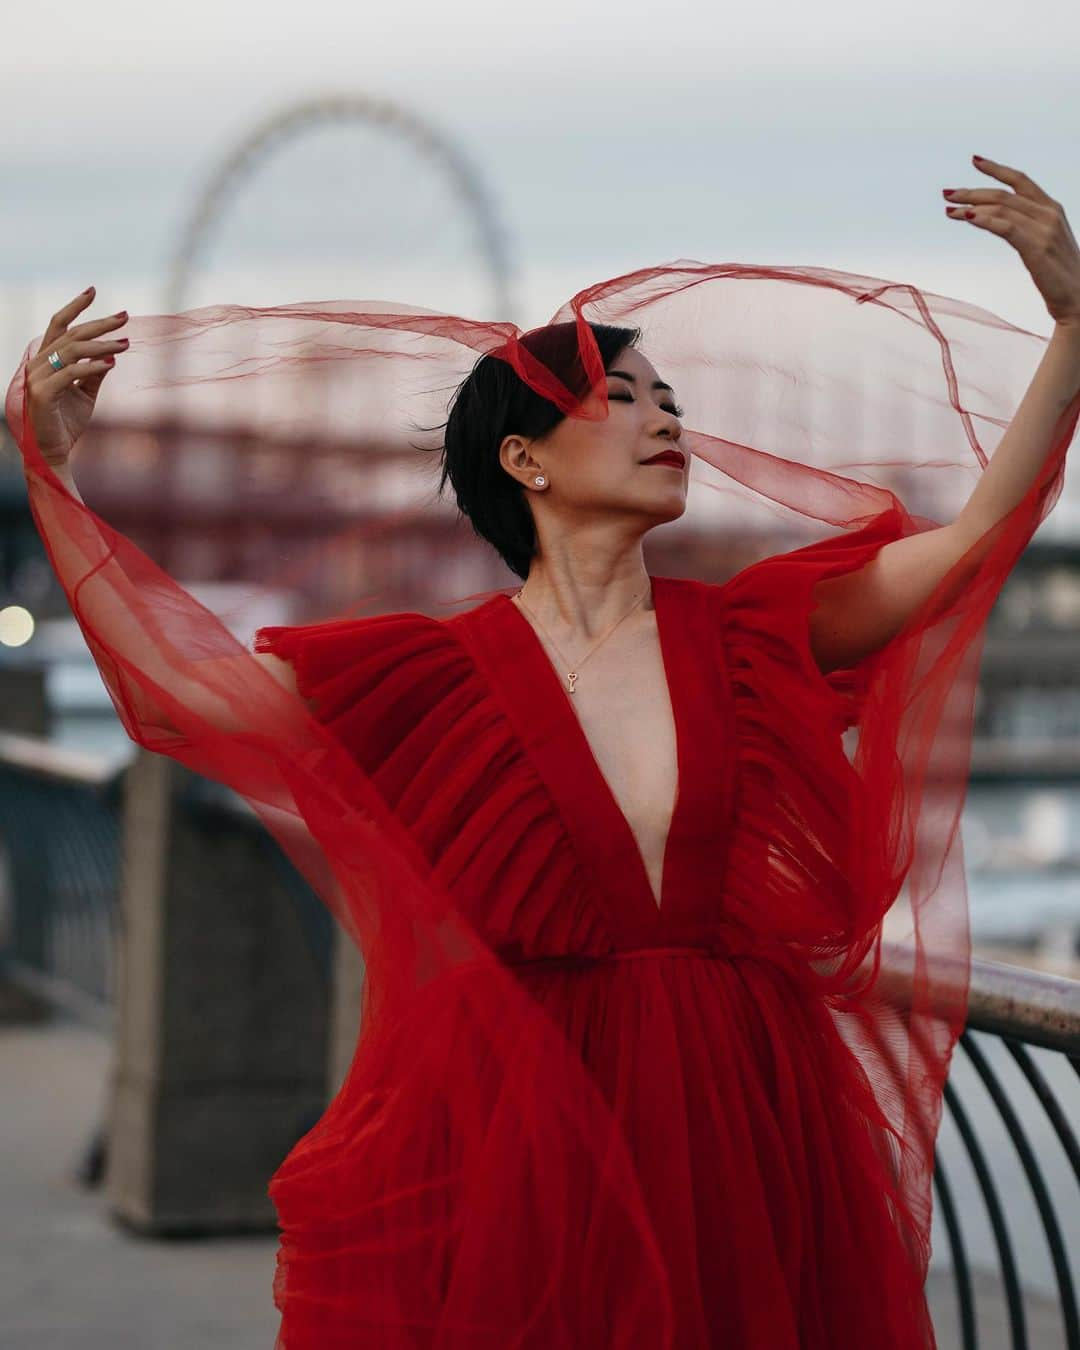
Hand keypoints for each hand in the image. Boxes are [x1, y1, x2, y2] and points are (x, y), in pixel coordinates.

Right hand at [26, 287, 128, 465]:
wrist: (54, 450)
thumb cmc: (67, 421)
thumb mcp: (87, 393)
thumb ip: (95, 372)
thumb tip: (111, 354)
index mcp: (46, 360)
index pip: (59, 325)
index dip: (75, 307)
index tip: (93, 290)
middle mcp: (38, 364)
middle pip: (71, 335)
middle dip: (99, 323)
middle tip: (124, 316)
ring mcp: (38, 377)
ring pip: (72, 351)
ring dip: (101, 345)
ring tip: (125, 343)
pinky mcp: (43, 393)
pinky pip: (70, 374)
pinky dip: (91, 367)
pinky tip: (110, 363)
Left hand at [943, 155, 1079, 327]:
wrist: (1078, 298)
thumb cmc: (1058, 275)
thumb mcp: (1044, 242)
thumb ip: (1028, 226)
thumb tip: (1001, 221)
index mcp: (1052, 208)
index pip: (1021, 181)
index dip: (997, 169)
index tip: (975, 161)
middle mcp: (1049, 213)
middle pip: (1004, 194)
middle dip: (973, 192)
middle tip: (947, 193)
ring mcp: (1044, 229)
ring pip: (1001, 209)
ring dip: (971, 207)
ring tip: (949, 210)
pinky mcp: (1036, 247)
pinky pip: (1006, 227)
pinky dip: (985, 220)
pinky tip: (967, 217)